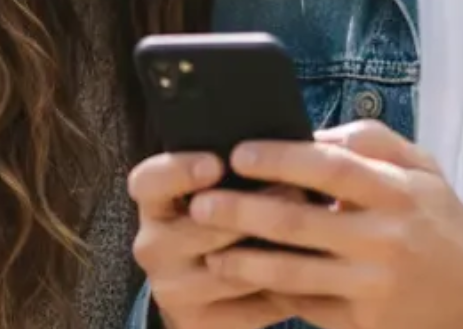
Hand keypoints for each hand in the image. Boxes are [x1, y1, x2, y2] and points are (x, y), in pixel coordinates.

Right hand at [127, 152, 296, 328]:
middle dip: (251, 210)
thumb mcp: (217, 193)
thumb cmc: (221, 222)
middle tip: (296, 192)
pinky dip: (280, 289)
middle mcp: (153, 246)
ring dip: (275, 252)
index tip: (216, 164)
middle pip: (199, 228)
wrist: (204, 293)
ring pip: (228, 270)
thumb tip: (287, 151)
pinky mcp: (195, 322)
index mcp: (154, 204)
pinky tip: (308, 272)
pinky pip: (246, 307)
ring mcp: (171, 289)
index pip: (149, 182)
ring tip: (313, 231)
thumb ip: (238, 176)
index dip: (178, 170)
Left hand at [189, 121, 462, 328]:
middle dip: (242, 211)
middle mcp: (386, 240)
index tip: (240, 152)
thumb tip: (309, 134)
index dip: (282, 158)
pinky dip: (272, 292)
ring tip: (210, 250)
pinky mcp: (365, 323)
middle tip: (201, 202)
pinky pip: (307, 305)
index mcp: (399, 193)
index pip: (332, 168)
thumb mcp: (422, 170)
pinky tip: (244, 281)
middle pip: (300, 223)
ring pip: (294, 273)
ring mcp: (374, 286)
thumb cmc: (439, 221)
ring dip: (244, 261)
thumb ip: (370, 142)